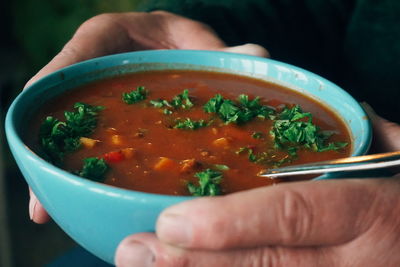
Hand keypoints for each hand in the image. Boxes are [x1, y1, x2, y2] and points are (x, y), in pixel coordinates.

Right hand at [27, 11, 268, 222]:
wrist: (188, 58)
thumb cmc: (190, 46)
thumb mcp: (202, 44)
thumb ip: (224, 55)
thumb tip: (255, 58)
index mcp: (114, 39)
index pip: (77, 56)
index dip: (56, 83)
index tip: (41, 117)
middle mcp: (100, 72)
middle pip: (62, 106)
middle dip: (48, 149)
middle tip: (39, 197)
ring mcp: (102, 102)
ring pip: (69, 131)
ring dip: (59, 170)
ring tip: (48, 210)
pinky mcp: (111, 124)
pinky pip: (92, 145)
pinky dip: (84, 172)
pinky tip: (86, 200)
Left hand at [115, 105, 399, 266]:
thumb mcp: (394, 159)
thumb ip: (351, 138)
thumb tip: (297, 115)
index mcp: (371, 212)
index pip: (292, 215)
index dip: (229, 224)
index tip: (170, 222)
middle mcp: (355, 263)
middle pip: (266, 266)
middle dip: (195, 265)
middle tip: (135, 253)